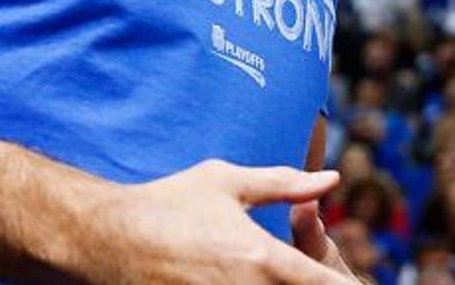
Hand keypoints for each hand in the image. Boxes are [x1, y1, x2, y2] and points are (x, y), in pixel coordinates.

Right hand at [78, 160, 350, 283]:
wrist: (105, 238)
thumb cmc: (167, 203)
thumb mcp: (227, 182)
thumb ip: (285, 184)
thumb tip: (330, 179)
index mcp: (263, 258)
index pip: (325, 284)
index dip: (342, 284)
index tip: (349, 279)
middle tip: (306, 275)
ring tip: (273, 278)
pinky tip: (247, 284)